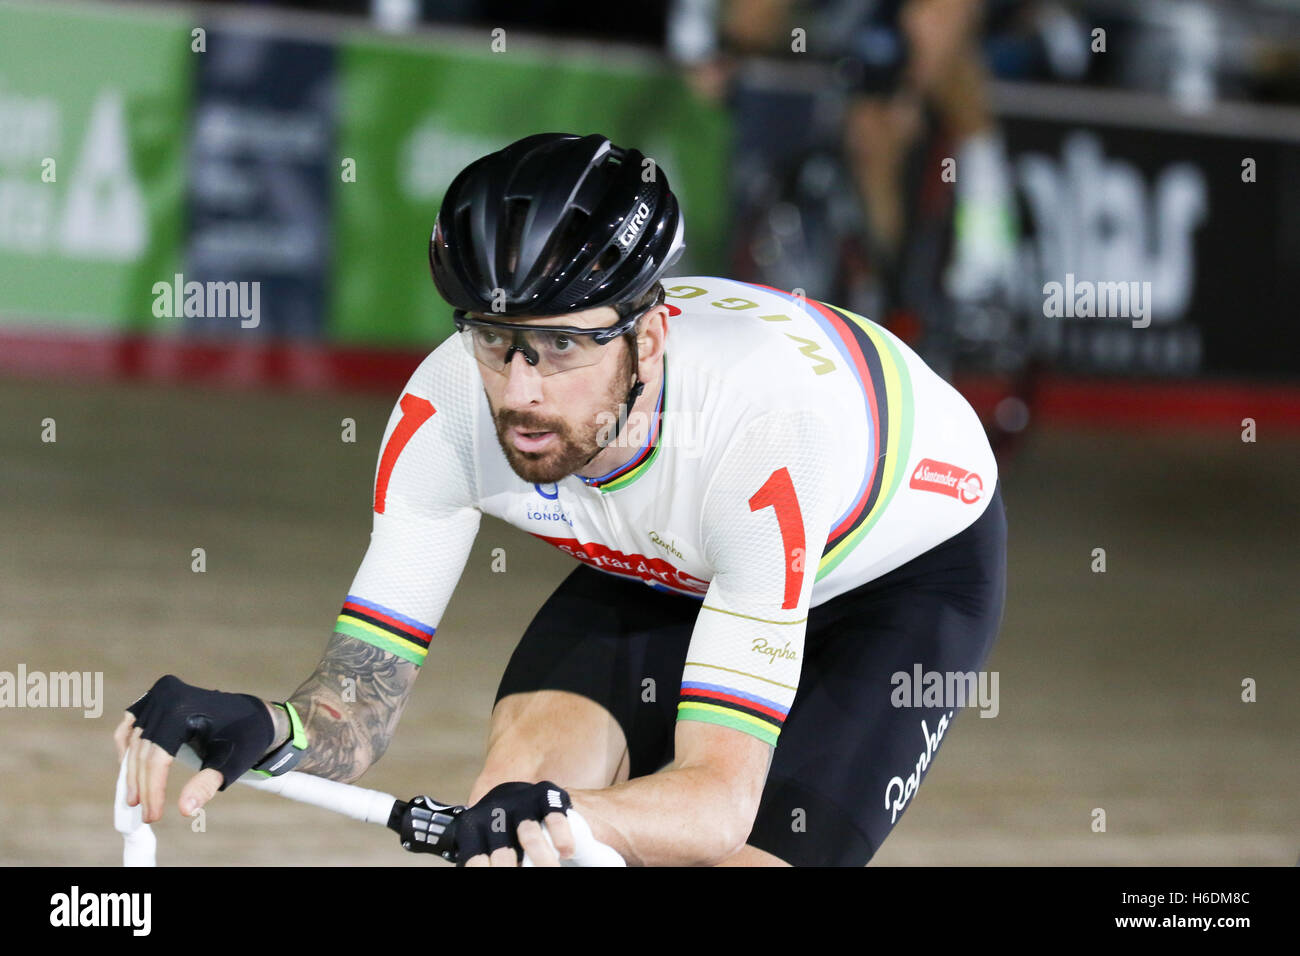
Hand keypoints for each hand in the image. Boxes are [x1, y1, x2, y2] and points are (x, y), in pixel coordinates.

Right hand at [113, 675, 276, 822]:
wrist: (253, 715)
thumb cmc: (245, 739)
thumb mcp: (231, 763)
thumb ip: (207, 785)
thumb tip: (185, 810)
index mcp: (184, 707)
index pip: (158, 757)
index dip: (153, 789)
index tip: (154, 816)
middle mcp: (167, 695)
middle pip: (144, 750)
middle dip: (143, 786)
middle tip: (147, 815)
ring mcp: (159, 693)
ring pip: (135, 741)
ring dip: (132, 771)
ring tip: (135, 799)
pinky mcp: (156, 696)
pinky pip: (132, 725)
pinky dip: (128, 747)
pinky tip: (129, 770)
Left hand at [454, 781, 575, 866]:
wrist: (514, 793)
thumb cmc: (497, 832)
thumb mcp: (484, 845)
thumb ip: (485, 860)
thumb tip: (489, 868)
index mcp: (472, 829)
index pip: (477, 862)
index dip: (490, 873)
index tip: (497, 880)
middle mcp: (494, 813)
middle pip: (503, 854)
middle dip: (510, 870)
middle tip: (531, 878)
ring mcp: (520, 802)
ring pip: (530, 836)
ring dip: (542, 861)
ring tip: (552, 871)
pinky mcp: (544, 794)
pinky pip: (554, 816)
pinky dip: (561, 836)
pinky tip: (567, 851)